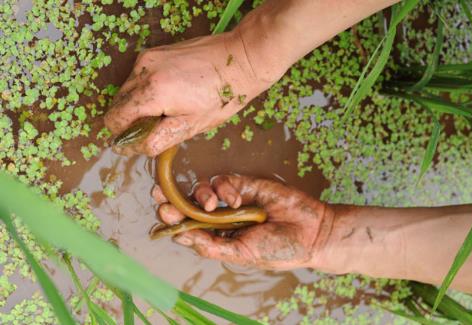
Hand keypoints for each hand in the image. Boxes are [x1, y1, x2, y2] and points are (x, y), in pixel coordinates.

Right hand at [104, 31, 276, 156]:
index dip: (123, 135)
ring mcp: (147, 58)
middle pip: (117, 104)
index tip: (141, 140)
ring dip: (138, 105)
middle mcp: (143, 71)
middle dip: (131, 120)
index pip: (115, 119)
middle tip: (160, 126)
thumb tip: (131, 148)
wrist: (240, 59)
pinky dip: (145, 90)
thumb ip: (157, 139)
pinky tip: (170, 93)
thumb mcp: (191, 126)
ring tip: (168, 109)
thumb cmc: (222, 96)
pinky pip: (137, 76)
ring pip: (126, 90)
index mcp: (152, 93)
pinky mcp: (154, 52)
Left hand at [152, 175, 333, 270]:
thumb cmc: (277, 249)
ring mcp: (231, 200)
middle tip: (159, 195)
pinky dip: (225, 188)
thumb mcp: (242, 254)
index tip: (161, 213)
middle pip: (187, 205)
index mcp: (217, 238)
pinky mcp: (244, 184)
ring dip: (200, 195)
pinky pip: (223, 181)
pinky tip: (237, 199)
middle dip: (172, 199)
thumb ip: (212, 245)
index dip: (172, 219)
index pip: (187, 227)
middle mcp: (220, 218)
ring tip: (212, 205)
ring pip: (202, 190)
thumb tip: (181, 236)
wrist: (310, 231)